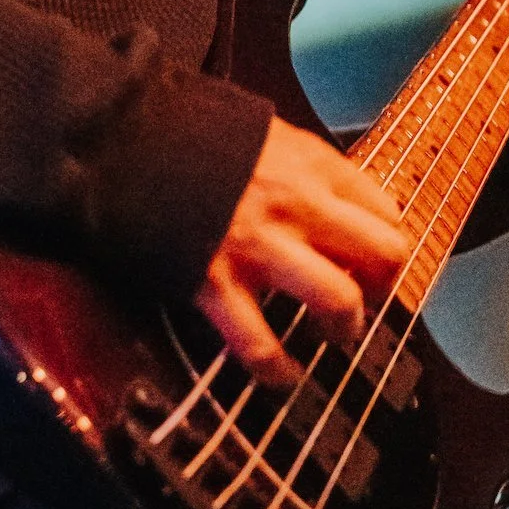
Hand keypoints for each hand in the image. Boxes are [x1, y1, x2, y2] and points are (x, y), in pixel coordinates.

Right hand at [195, 119, 411, 383]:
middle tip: (363, 297)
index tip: (370, 260)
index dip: (385, 243)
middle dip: (382, 286)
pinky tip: (282, 376)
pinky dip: (277, 371)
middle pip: (384, 255)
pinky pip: (260, 344)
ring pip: (338, 301)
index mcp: (312, 164)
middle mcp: (299, 206)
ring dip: (345, 329)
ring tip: (334, 336)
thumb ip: (304, 167)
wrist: (123, 140)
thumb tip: (331, 201)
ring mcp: (259, 248)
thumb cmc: (193, 133)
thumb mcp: (266, 133)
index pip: (386, 212)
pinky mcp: (216, 283)